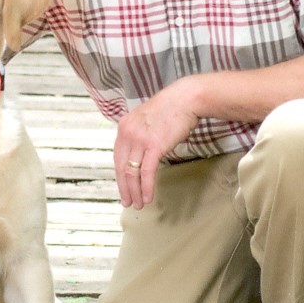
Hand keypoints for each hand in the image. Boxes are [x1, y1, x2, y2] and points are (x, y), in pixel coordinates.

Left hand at [113, 83, 199, 208]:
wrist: (186, 99)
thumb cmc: (172, 108)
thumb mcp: (146, 119)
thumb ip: (139, 134)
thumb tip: (141, 153)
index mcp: (124, 126)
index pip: (118, 157)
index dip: (120, 176)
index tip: (124, 187)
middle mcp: (128, 133)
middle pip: (121, 167)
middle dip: (124, 188)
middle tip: (128, 201)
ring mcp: (140, 140)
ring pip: (132, 173)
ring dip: (134, 191)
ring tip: (138, 204)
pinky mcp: (154, 146)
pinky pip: (146, 172)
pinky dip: (146, 187)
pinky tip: (147, 197)